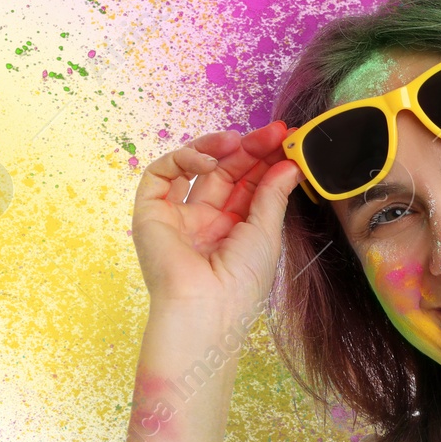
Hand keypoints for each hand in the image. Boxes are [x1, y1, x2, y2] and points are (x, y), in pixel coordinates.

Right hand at [131, 122, 305, 320]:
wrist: (205, 308)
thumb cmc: (240, 282)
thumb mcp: (265, 233)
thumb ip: (272, 195)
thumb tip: (289, 165)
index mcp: (234, 230)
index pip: (249, 185)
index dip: (265, 161)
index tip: (287, 141)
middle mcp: (206, 221)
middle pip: (226, 172)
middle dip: (248, 149)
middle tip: (273, 132)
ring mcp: (178, 216)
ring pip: (193, 168)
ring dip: (216, 148)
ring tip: (239, 141)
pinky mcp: (151, 213)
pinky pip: (161, 174)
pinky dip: (183, 160)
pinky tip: (208, 162)